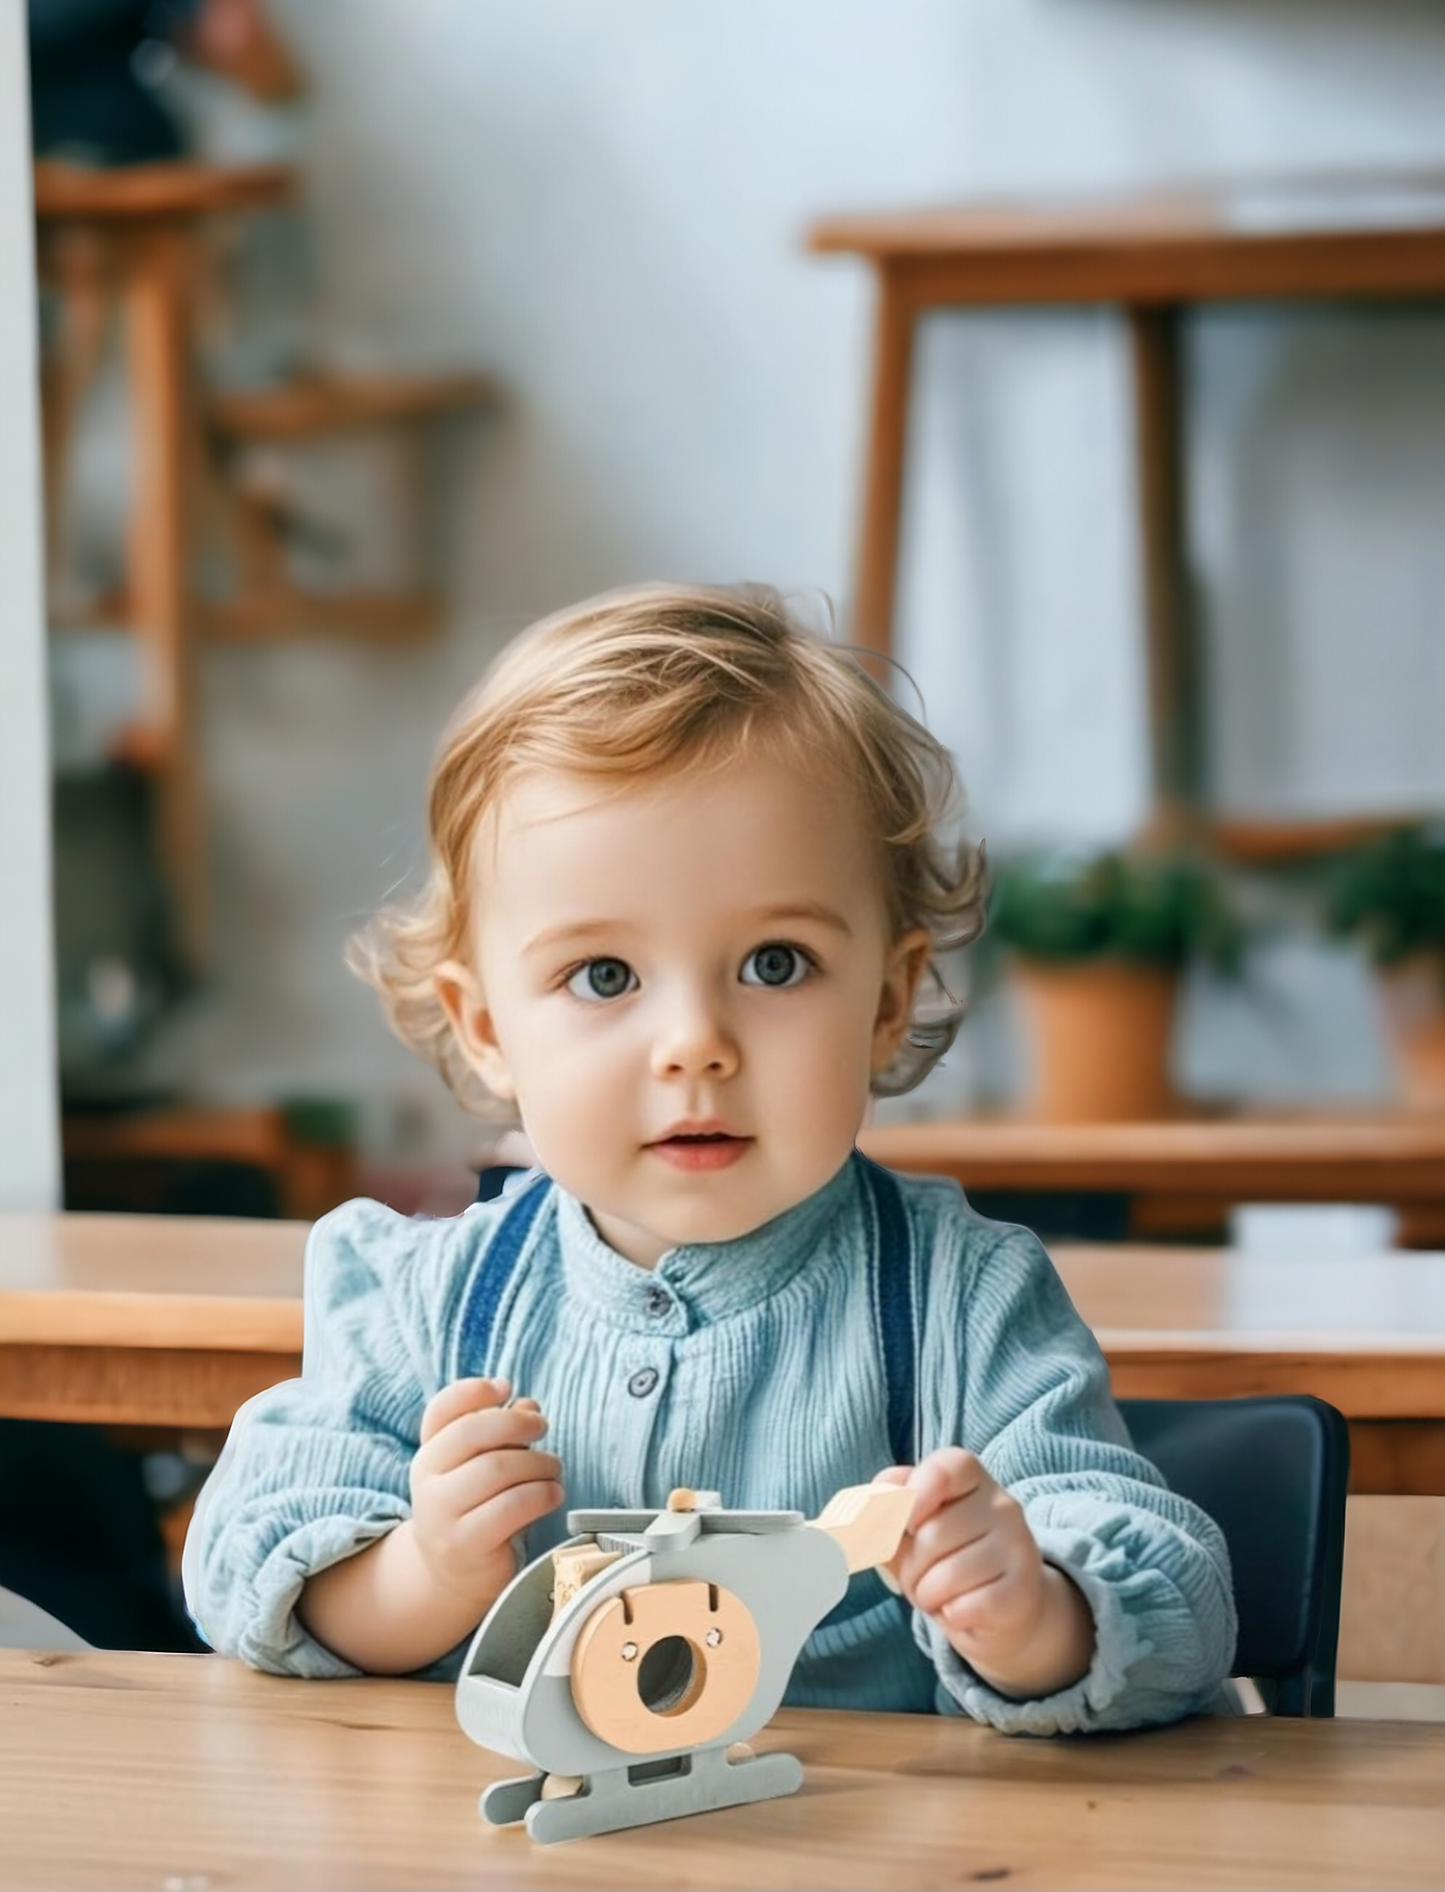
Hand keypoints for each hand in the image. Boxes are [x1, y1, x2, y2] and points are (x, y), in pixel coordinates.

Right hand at [409, 1376, 563, 1613]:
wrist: (454, 1577)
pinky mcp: (465, 1544)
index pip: (441, 1410)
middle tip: (542, 1427)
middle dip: (517, 1423)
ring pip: (497, 1468)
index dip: (473, 1392)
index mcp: (429, 1454)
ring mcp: (441, 1515)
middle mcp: (427, 1482)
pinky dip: (542, 1494)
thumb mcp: (483, 1468)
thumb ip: (502, 1434)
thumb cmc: (478, 1510)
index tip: (505, 1387)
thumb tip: (527, 1405)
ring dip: (538, 1462)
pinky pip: (512, 1506)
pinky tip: (552, 1494)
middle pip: (472, 1432)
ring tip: (554, 1468)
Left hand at [876, 1449, 1093, 1698]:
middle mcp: (1002, 1504)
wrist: (1001, 1610)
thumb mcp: (911, 1529)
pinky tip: (964, 1610)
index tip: (907, 1523)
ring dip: (929, 1596)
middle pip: (933, 1534)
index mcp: (971, 1477)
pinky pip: (964, 1607)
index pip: (945, 1467)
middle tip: (925, 1576)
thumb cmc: (946, 1560)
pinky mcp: (1023, 1590)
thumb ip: (883, 1511)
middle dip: (912, 1567)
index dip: (915, 1493)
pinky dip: (951, 1617)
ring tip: (943, 1595)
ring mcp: (1019, 1545)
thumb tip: (852, 1514)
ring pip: (946, 1575)